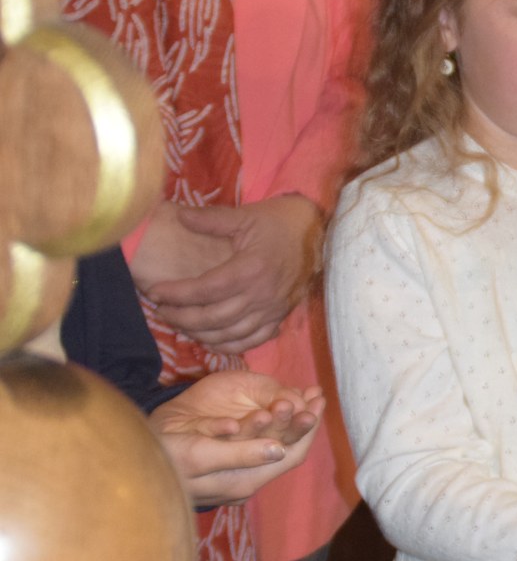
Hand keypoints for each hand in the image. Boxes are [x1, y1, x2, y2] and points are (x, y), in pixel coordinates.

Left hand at [141, 195, 323, 353]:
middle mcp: (261, 295)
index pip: (205, 289)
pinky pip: (252, 341)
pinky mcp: (280, 317)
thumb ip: (210, 219)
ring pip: (230, 334)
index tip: (155, 292)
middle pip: (213, 318)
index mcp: (250, 268)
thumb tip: (179, 215)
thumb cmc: (278, 222)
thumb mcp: (244, 216)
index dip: (177, 294)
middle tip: (161, 312)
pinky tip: (210, 340)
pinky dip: (229, 345)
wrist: (317, 233)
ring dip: (200, 334)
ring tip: (180, 325)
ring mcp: (272, 310)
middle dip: (182, 318)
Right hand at [150, 373, 323, 505]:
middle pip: (283, 445)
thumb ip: (241, 455)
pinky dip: (262, 418)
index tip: (319, 398)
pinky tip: (268, 404)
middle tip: (314, 391)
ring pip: (267, 439)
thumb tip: (279, 449)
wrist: (123, 465)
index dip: (308, 427)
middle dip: (300, 417)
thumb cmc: (160, 461)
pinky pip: (248, 438)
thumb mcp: (200, 457)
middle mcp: (243, 478)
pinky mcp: (217, 458)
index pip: (292, 453)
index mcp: (244, 480)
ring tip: (299, 392)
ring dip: (284, 415)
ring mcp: (230, 469)